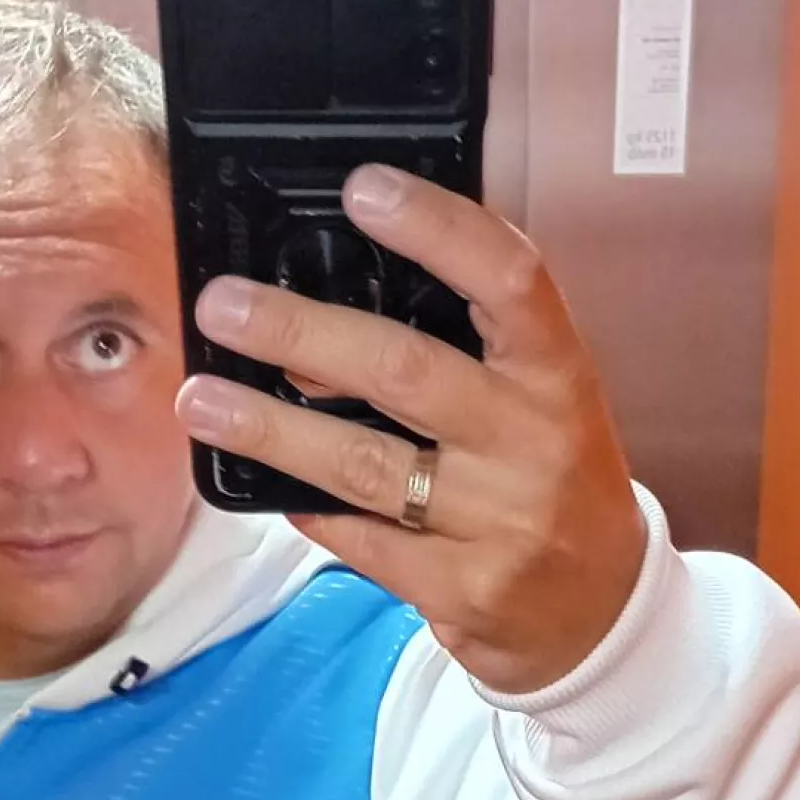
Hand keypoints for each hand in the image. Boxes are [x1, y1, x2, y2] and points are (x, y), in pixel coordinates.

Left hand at [176, 165, 647, 695]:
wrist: (599, 610)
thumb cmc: (555, 479)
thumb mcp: (541, 398)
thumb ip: (468, 346)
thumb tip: (330, 293)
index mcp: (559, 376)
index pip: (510, 280)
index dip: (438, 227)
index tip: (364, 189)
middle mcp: (534, 443)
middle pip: (405, 370)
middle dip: (300, 333)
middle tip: (223, 307)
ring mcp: (499, 523)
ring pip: (362, 463)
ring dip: (269, 428)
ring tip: (200, 399)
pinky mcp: (460, 590)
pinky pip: (359, 539)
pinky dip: (303, 505)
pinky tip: (260, 482)